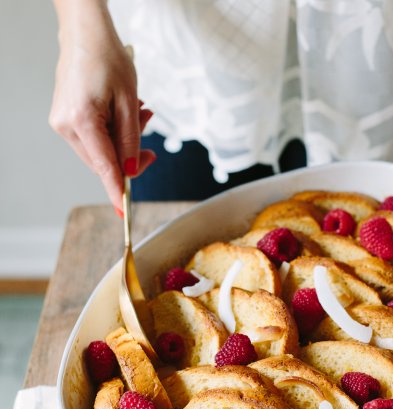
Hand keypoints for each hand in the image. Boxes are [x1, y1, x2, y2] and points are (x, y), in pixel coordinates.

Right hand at [49, 30, 155, 212]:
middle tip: (150, 145)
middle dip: (130, 157)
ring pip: (101, 150)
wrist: (86, 34)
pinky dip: (113, 132)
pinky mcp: (65, 118)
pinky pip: (95, 137)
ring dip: (124, 140)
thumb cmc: (108, 60)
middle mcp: (66, 125)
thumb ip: (131, 140)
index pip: (104, 166)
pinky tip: (125, 113)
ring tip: (140, 114)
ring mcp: (62, 122)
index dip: (116, 190)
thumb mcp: (129, 103)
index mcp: (81, 121)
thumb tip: (132, 171)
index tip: (123, 211)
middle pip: (104, 161)